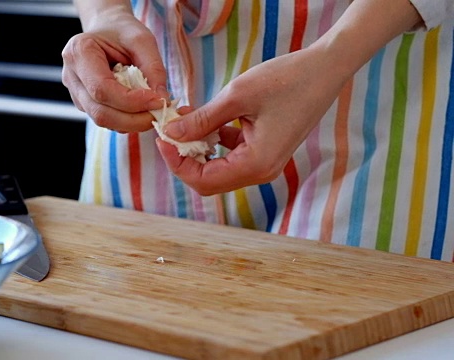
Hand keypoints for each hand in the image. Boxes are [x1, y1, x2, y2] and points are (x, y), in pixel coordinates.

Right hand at [61, 8, 168, 132]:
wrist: (106, 29)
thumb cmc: (121, 31)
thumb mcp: (143, 40)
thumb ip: (154, 68)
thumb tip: (161, 99)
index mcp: (79, 52)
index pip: (102, 89)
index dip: (131, 101)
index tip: (158, 101)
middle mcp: (71, 76)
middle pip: (100, 111)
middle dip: (133, 119)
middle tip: (159, 114)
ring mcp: (75, 93)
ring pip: (102, 120)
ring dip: (131, 123)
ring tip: (152, 112)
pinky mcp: (84, 103)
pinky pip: (106, 119)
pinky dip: (126, 121)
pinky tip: (140, 110)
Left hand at [156, 46, 348, 195]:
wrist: (324, 69)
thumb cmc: (286, 80)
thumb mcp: (236, 97)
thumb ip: (201, 120)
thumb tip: (171, 134)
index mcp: (256, 165)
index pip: (203, 180)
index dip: (176, 162)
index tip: (162, 137)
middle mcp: (261, 171)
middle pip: (208, 179)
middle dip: (184, 157)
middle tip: (169, 129)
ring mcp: (264, 163)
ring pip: (217, 167)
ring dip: (196, 147)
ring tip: (184, 118)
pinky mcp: (264, 150)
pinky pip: (230, 155)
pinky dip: (212, 140)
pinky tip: (203, 117)